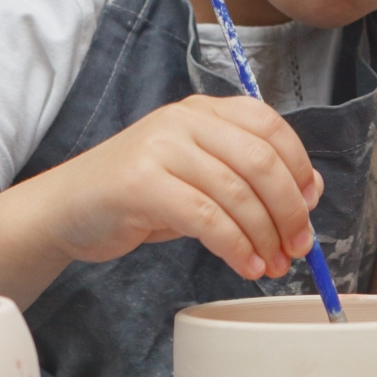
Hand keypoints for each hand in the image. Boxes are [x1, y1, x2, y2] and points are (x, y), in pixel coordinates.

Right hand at [44, 94, 323, 279]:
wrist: (67, 208)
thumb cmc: (140, 195)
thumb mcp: (199, 175)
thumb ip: (246, 176)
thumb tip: (309, 192)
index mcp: (204, 111)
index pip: (270, 126)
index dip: (298, 167)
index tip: (310, 205)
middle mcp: (184, 121)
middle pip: (260, 159)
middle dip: (289, 208)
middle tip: (299, 246)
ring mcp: (160, 148)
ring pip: (236, 192)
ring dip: (264, 236)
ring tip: (272, 264)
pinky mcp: (142, 184)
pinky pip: (206, 218)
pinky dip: (235, 246)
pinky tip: (245, 265)